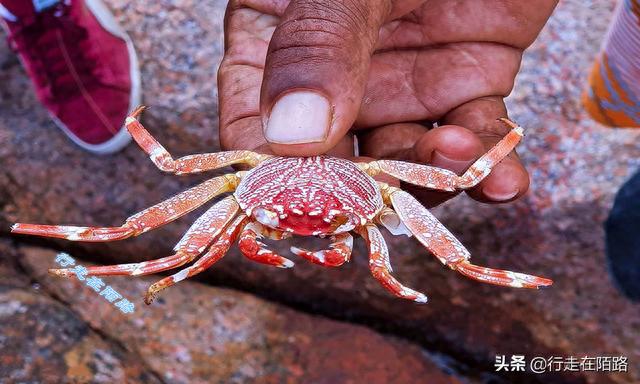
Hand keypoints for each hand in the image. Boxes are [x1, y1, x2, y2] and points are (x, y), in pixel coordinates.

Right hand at [218, 0, 556, 206]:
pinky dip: (490, 164)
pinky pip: (471, 137)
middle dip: (362, 189)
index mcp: (276, 41)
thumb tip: (292, 134)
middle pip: (332, 160)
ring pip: (404, 160)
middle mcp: (333, 75)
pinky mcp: (463, 84)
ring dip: (430, 175)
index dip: (276, 174)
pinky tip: (503, 181)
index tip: (309, 204)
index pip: (255, 126)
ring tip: (454, 154)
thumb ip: (318, 43)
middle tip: (387, 202)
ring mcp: (398, 83)